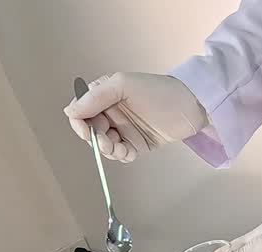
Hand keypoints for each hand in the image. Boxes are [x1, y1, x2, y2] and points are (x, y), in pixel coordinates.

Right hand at [63, 72, 207, 162]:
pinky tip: (129, 152)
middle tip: (108, 142)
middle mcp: (112, 112)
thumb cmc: (159, 90)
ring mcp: (124, 128)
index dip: (80, 123)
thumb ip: (95, 97)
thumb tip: (69, 111)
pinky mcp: (137, 143)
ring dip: (109, 150)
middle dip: (97, 139)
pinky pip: (121, 153)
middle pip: (91, 131)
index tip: (88, 131)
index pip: (81, 111)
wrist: (191, 106)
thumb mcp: (123, 85)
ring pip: (105, 145)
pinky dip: (122, 155)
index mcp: (105, 95)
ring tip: (121, 147)